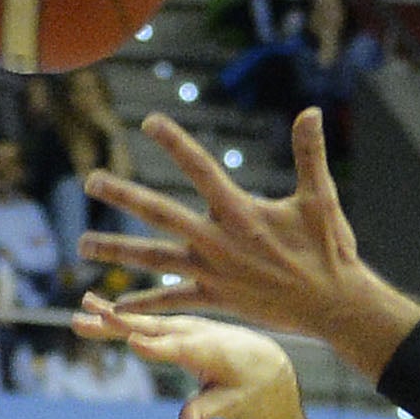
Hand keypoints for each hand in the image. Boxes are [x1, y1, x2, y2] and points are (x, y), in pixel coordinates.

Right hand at [75, 294, 308, 418]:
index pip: (175, 349)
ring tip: (80, 312)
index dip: (154, 347)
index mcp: (204, 351)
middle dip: (120, 325)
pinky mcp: (170, 324)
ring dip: (108, 316)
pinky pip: (139, 318)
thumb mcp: (230, 403)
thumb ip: (204, 414)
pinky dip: (115, 311)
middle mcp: (189, 332)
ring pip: (139, 321)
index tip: (133, 342)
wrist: (259, 360)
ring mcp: (178, 324)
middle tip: (90, 319)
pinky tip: (89, 302)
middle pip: (149, 329)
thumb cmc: (244, 386)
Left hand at [80, 109, 418, 373]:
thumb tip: (312, 111)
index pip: (199, 168)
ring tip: (83, 244)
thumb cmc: (330, 251)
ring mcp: (213, 272)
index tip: (148, 121)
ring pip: (154, 259)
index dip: (174, 142)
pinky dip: (144, 305)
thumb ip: (309, 154)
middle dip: (124, 195)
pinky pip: (173, 302)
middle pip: (159, 213)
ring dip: (117, 250)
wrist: (335, 306)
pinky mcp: (216, 299)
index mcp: (241, 211)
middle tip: (90, 181)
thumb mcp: (321, 198)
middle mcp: (219, 241)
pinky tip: (115, 307)